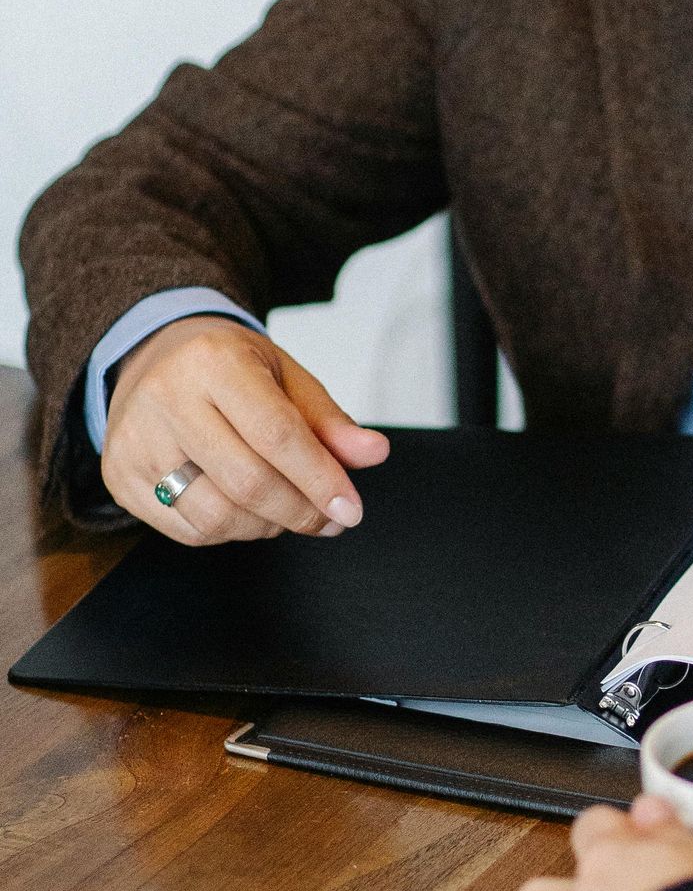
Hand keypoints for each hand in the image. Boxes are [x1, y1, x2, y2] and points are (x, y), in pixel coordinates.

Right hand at [102, 317, 390, 543]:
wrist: (154, 358)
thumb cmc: (230, 369)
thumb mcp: (285, 377)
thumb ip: (328, 421)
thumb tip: (373, 454)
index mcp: (213, 362)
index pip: (276, 434)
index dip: (320, 479)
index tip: (351, 510)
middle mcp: (165, 399)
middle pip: (246, 482)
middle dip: (300, 511)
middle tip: (329, 519)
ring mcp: (136, 441)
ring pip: (216, 516)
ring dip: (267, 526)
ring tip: (287, 509)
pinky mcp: (121, 478)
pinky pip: (189, 531)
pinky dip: (232, 532)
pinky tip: (247, 511)